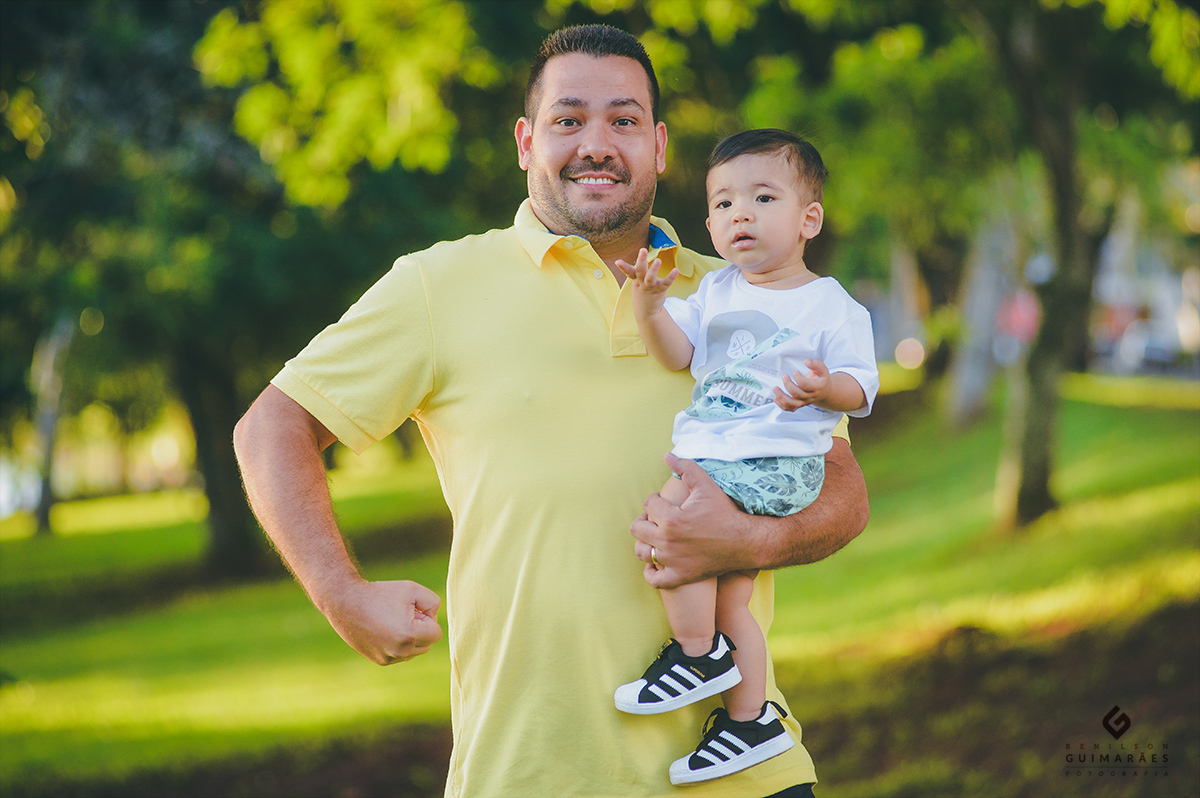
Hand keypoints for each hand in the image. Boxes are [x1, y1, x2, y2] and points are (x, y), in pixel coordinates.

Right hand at [321, 578, 442, 664]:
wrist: (346, 603)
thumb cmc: (381, 594)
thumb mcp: (412, 589)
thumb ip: (433, 603)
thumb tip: (433, 619)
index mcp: (409, 636)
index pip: (436, 633)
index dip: (427, 617)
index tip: (412, 609)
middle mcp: (399, 652)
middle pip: (427, 644)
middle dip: (421, 629)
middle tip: (403, 614)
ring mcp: (388, 658)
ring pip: (415, 651)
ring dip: (411, 638)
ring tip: (393, 621)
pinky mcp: (380, 661)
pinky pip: (401, 654)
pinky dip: (399, 643)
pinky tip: (386, 629)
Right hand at [616, 248, 677, 318]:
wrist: (646, 312)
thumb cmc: (642, 292)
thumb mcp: (638, 282)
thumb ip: (639, 270)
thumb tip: (641, 255)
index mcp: (636, 279)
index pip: (628, 272)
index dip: (623, 267)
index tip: (617, 262)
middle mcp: (642, 283)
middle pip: (640, 271)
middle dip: (641, 261)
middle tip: (642, 250)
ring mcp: (650, 287)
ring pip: (651, 278)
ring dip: (654, 269)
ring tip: (658, 260)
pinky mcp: (660, 290)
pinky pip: (666, 283)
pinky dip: (671, 277)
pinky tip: (676, 270)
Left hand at [630, 454, 753, 588]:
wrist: (746, 542)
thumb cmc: (725, 512)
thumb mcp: (706, 485)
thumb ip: (685, 468)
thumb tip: (667, 455)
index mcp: (671, 519)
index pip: (648, 504)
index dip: (656, 499)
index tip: (667, 502)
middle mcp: (667, 542)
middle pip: (637, 528)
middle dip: (645, 519)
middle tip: (659, 518)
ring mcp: (672, 561)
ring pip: (641, 552)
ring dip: (645, 543)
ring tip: (657, 536)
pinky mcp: (680, 576)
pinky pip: (654, 579)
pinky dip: (652, 572)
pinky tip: (658, 562)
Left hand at [774, 359, 829, 410]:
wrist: (825, 392)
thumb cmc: (821, 379)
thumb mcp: (823, 370)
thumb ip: (816, 364)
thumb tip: (806, 361)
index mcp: (817, 387)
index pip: (806, 385)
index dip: (799, 378)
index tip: (795, 372)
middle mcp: (810, 396)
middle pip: (798, 394)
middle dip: (788, 385)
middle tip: (784, 376)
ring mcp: (804, 401)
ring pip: (793, 404)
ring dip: (782, 397)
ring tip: (775, 388)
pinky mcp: (799, 404)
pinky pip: (790, 408)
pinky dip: (781, 405)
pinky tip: (775, 398)